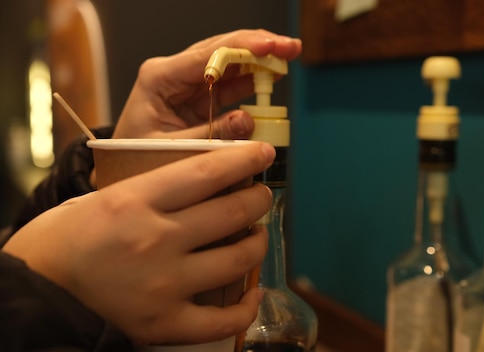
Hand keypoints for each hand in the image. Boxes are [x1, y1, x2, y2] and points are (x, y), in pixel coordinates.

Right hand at [3, 142, 275, 344]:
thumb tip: (212, 180)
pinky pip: (223, 318)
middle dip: (258, 200)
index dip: (246, 159)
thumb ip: (158, 188)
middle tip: (261, 196)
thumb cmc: (67, 238)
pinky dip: (246, 306)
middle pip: (232, 211)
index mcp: (136, 200)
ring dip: (257, 243)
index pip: (208, 170)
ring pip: (238, 259)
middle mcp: (155, 239)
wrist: (36, 290)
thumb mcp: (107, 196)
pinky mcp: (164, 322)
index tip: (263, 153)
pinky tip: (251, 293)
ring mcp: (163, 283)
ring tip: (256, 236)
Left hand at [113, 29, 301, 139]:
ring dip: (261, 58)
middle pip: (224, 49)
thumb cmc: (135, 157)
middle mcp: (176, 72)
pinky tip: (274, 74)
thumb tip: (248, 121)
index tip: (270, 48)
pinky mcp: (202, 95)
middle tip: (289, 47)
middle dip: (259, 45)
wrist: (124, 169)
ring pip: (232, 61)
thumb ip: (210, 135)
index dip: (243, 48)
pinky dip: (254, 78)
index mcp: (161, 77)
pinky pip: (233, 82)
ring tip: (288, 55)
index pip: (209, 54)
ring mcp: (190, 82)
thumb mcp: (169, 149)